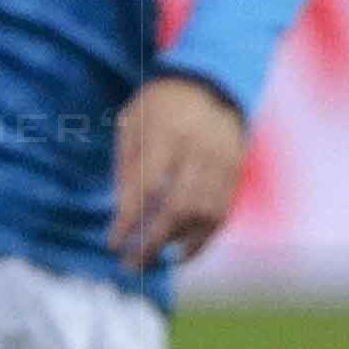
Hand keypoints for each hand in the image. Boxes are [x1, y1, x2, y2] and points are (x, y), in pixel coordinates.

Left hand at [109, 75, 247, 274]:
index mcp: (166, 132)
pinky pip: (223, 213)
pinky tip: (182, 254)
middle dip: (153, 240)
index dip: (129, 218)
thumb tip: (122, 211)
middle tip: (130, 264)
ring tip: (151, 259)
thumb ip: (128, 164)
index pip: (146, 184)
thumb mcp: (132, 122)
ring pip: (205, 213)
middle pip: (180, 205)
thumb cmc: (159, 106)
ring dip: (178, 243)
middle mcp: (199, 150)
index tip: (112, 243)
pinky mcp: (236, 173)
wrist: (211, 84)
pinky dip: (203, 239)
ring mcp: (223, 162)